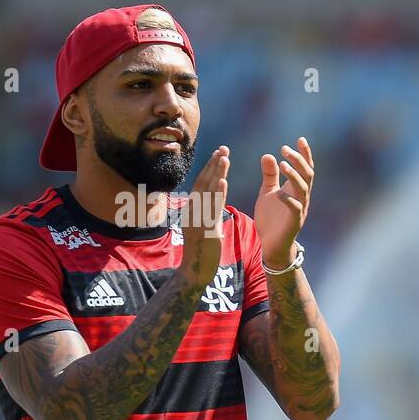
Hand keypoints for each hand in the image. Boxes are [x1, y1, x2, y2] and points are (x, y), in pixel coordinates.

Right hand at [177, 146, 228, 291]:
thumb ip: (209, 215)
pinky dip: (218, 194)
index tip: (220, 154)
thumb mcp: (204, 228)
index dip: (210, 168)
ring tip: (225, 157)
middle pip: (203, 182)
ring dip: (217, 173)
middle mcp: (193, 210)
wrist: (195, 272)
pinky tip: (223, 181)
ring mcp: (198, 218)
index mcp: (193, 209)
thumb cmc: (201, 252)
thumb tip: (215, 206)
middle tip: (224, 148)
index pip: (202, 184)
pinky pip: (212, 208)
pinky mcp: (205, 228)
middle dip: (214, 165)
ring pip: (208, 192)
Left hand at [254, 136, 313, 268]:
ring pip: (303, 189)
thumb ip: (270, 175)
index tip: (300, 139)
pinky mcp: (294, 222)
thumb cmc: (271, 218)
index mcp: (296, 189)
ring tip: (283, 164)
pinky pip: (295, 209)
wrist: (271, 245)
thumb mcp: (268, 192)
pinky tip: (279, 193)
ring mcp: (300, 210)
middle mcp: (302, 197)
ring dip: (294, 176)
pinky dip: (289, 200)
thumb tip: (269, 155)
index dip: (305, 154)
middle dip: (298, 160)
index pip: (305, 168)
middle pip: (307, 175)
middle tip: (285, 149)